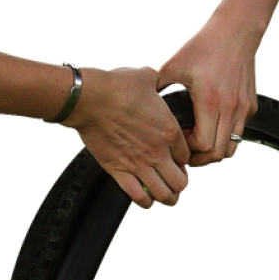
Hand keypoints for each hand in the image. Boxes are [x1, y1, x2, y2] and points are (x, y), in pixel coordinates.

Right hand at [59, 64, 190, 208]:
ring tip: (167, 198)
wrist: (90, 99)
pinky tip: (146, 201)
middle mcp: (158, 152)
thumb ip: (155, 81)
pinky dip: (144, 202)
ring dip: (168, 199)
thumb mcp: (146, 77)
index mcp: (170, 130)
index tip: (179, 160)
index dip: (185, 161)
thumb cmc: (116, 87)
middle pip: (180, 182)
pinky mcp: (118, 171)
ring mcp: (139, 164)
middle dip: (181, 185)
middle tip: (176, 182)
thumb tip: (152, 78)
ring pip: (163, 194)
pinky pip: (137, 196)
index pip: (187, 156)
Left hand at [156, 9, 260, 166]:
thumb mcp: (173, 66)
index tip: (178, 145)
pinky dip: (225, 137)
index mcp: (210, 101)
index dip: (188, 151)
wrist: (236, 30)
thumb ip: (158, 87)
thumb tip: (141, 104)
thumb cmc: (205, 45)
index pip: (203, 144)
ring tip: (200, 145)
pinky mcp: (250, 105)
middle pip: (219, 153)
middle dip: (201, 159)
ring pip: (233, 147)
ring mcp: (243, 108)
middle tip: (187, 155)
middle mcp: (230, 108)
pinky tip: (211, 128)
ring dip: (216, 151)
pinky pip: (239, 132)